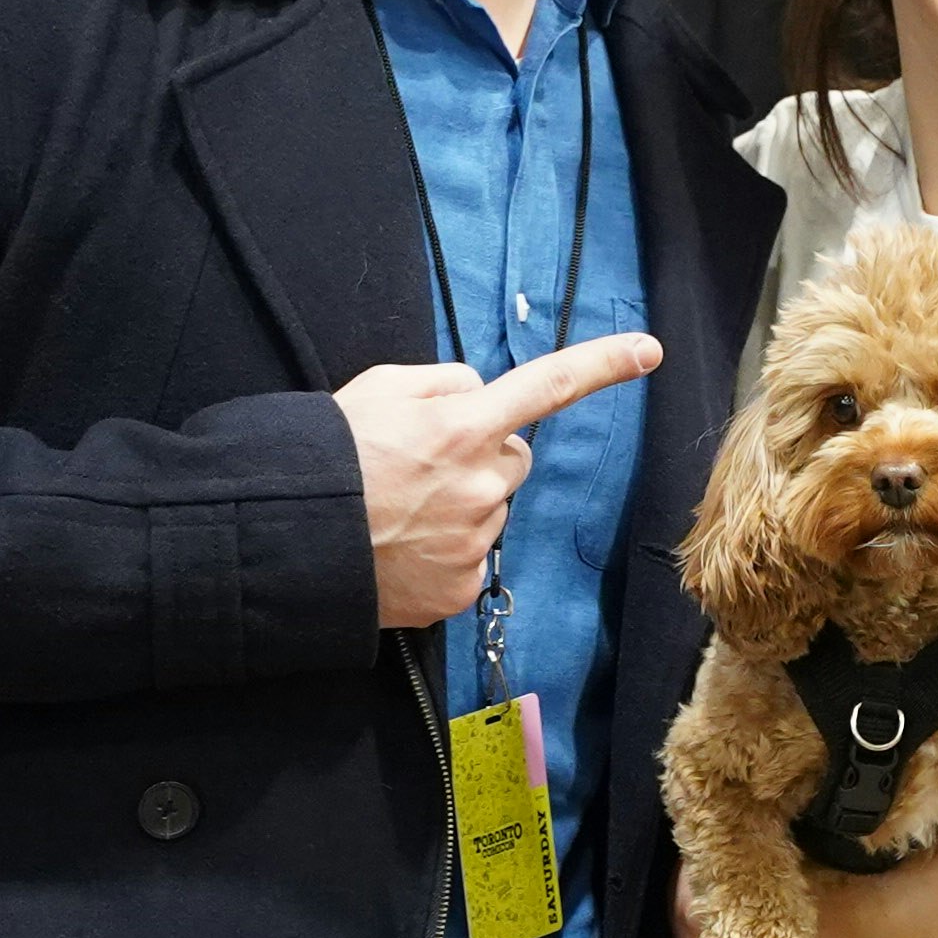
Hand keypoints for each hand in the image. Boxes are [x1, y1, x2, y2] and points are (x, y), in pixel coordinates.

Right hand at [335, 335, 658, 632]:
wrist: (289, 540)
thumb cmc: (328, 458)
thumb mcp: (378, 388)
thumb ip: (442, 382)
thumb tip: (478, 393)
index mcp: (464, 425)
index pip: (548, 386)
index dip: (602, 365)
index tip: (648, 351)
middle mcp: (481, 482)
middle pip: (513, 458)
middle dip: (481, 456)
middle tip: (421, 467)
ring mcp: (474, 539)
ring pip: (490, 508)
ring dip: (460, 505)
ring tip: (400, 509)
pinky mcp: (460, 586)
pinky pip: (470, 558)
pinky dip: (444, 551)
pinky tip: (402, 545)